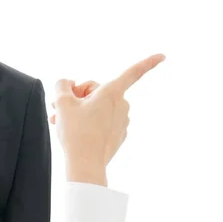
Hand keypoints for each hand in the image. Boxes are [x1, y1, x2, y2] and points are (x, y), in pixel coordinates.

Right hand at [50, 54, 164, 185]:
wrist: (85, 166)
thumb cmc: (76, 132)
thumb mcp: (61, 102)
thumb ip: (62, 85)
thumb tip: (68, 84)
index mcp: (112, 93)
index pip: (133, 73)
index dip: (148, 62)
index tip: (163, 55)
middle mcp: (121, 105)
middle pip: (98, 90)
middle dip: (78, 96)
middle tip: (59, 107)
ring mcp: (122, 121)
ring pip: (98, 106)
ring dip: (81, 110)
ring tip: (62, 121)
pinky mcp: (118, 135)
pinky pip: (102, 120)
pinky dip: (89, 122)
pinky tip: (75, 131)